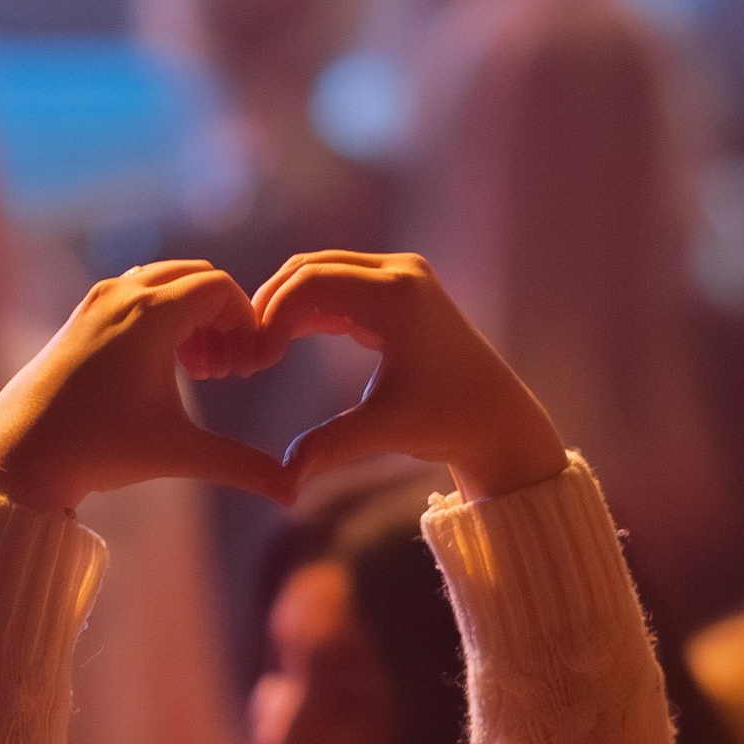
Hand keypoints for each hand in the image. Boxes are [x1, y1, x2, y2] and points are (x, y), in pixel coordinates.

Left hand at [0, 263, 295, 517]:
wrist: (22, 453)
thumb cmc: (100, 449)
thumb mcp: (178, 453)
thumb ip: (241, 466)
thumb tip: (293, 495)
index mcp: (151, 314)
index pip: (219, 286)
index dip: (246, 318)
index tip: (250, 361)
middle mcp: (123, 294)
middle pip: (195, 275)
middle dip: (221, 313)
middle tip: (227, 365)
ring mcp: (98, 300)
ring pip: (164, 281)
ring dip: (191, 312)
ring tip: (198, 367)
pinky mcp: (82, 313)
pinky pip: (137, 292)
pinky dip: (162, 314)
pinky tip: (163, 366)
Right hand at [252, 253, 566, 504]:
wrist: (497, 418)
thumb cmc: (447, 421)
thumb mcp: (384, 429)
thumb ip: (330, 445)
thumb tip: (284, 476)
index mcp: (397, 294)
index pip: (311, 282)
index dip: (271, 316)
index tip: (255, 361)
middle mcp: (399, 272)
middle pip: (311, 267)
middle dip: (272, 305)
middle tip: (246, 351)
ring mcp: (400, 277)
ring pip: (322, 273)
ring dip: (287, 305)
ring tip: (261, 350)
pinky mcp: (397, 291)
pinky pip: (339, 287)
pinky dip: (310, 310)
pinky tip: (284, 343)